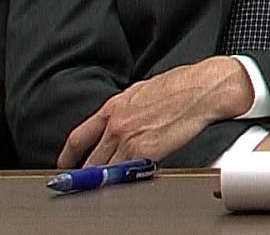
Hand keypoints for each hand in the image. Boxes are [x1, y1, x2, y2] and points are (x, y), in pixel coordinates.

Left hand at [59, 56, 254, 167]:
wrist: (203, 89)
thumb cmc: (182, 86)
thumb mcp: (142, 90)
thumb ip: (125, 108)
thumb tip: (120, 120)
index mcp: (114, 108)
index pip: (79, 138)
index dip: (69, 156)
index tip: (66, 164)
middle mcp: (116, 125)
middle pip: (90, 160)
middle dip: (87, 173)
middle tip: (86, 182)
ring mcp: (129, 140)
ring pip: (106, 171)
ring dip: (105, 179)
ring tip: (108, 185)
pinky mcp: (147, 153)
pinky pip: (129, 174)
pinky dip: (127, 180)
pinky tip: (130, 180)